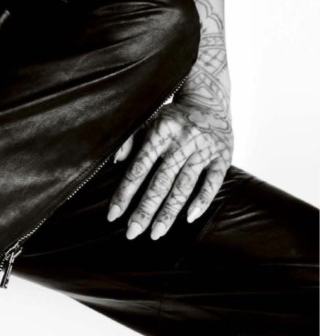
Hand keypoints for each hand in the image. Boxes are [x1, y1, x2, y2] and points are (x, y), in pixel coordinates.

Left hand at [107, 93, 232, 239]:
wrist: (209, 102)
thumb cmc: (172, 118)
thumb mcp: (149, 120)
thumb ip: (130, 138)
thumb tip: (115, 161)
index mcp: (160, 133)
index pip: (138, 168)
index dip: (125, 193)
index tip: (113, 216)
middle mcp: (181, 143)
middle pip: (160, 182)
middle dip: (145, 210)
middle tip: (132, 233)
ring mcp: (203, 151)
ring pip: (183, 187)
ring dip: (169, 213)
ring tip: (156, 233)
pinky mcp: (222, 157)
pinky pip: (212, 183)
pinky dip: (201, 201)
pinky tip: (189, 219)